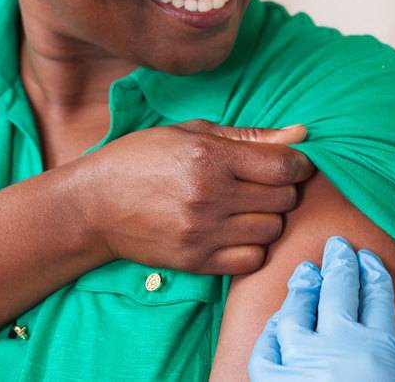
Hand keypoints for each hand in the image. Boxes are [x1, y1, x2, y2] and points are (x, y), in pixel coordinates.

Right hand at [70, 120, 313, 274]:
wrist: (91, 206)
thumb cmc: (142, 159)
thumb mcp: (192, 133)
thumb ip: (250, 136)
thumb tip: (303, 133)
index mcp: (209, 157)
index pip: (284, 166)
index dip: (299, 164)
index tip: (293, 163)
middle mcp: (209, 196)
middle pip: (284, 199)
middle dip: (284, 189)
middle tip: (265, 184)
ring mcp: (202, 232)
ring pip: (273, 230)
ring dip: (269, 218)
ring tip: (248, 207)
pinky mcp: (195, 261)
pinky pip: (252, 260)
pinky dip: (253, 246)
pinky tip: (237, 231)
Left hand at [248, 236, 394, 381]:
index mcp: (376, 350)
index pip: (376, 296)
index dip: (373, 272)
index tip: (369, 258)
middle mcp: (336, 347)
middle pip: (338, 291)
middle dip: (340, 263)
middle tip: (337, 247)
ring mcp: (298, 363)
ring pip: (298, 310)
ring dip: (304, 288)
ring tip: (307, 273)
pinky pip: (267, 346)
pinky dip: (274, 329)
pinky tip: (281, 321)